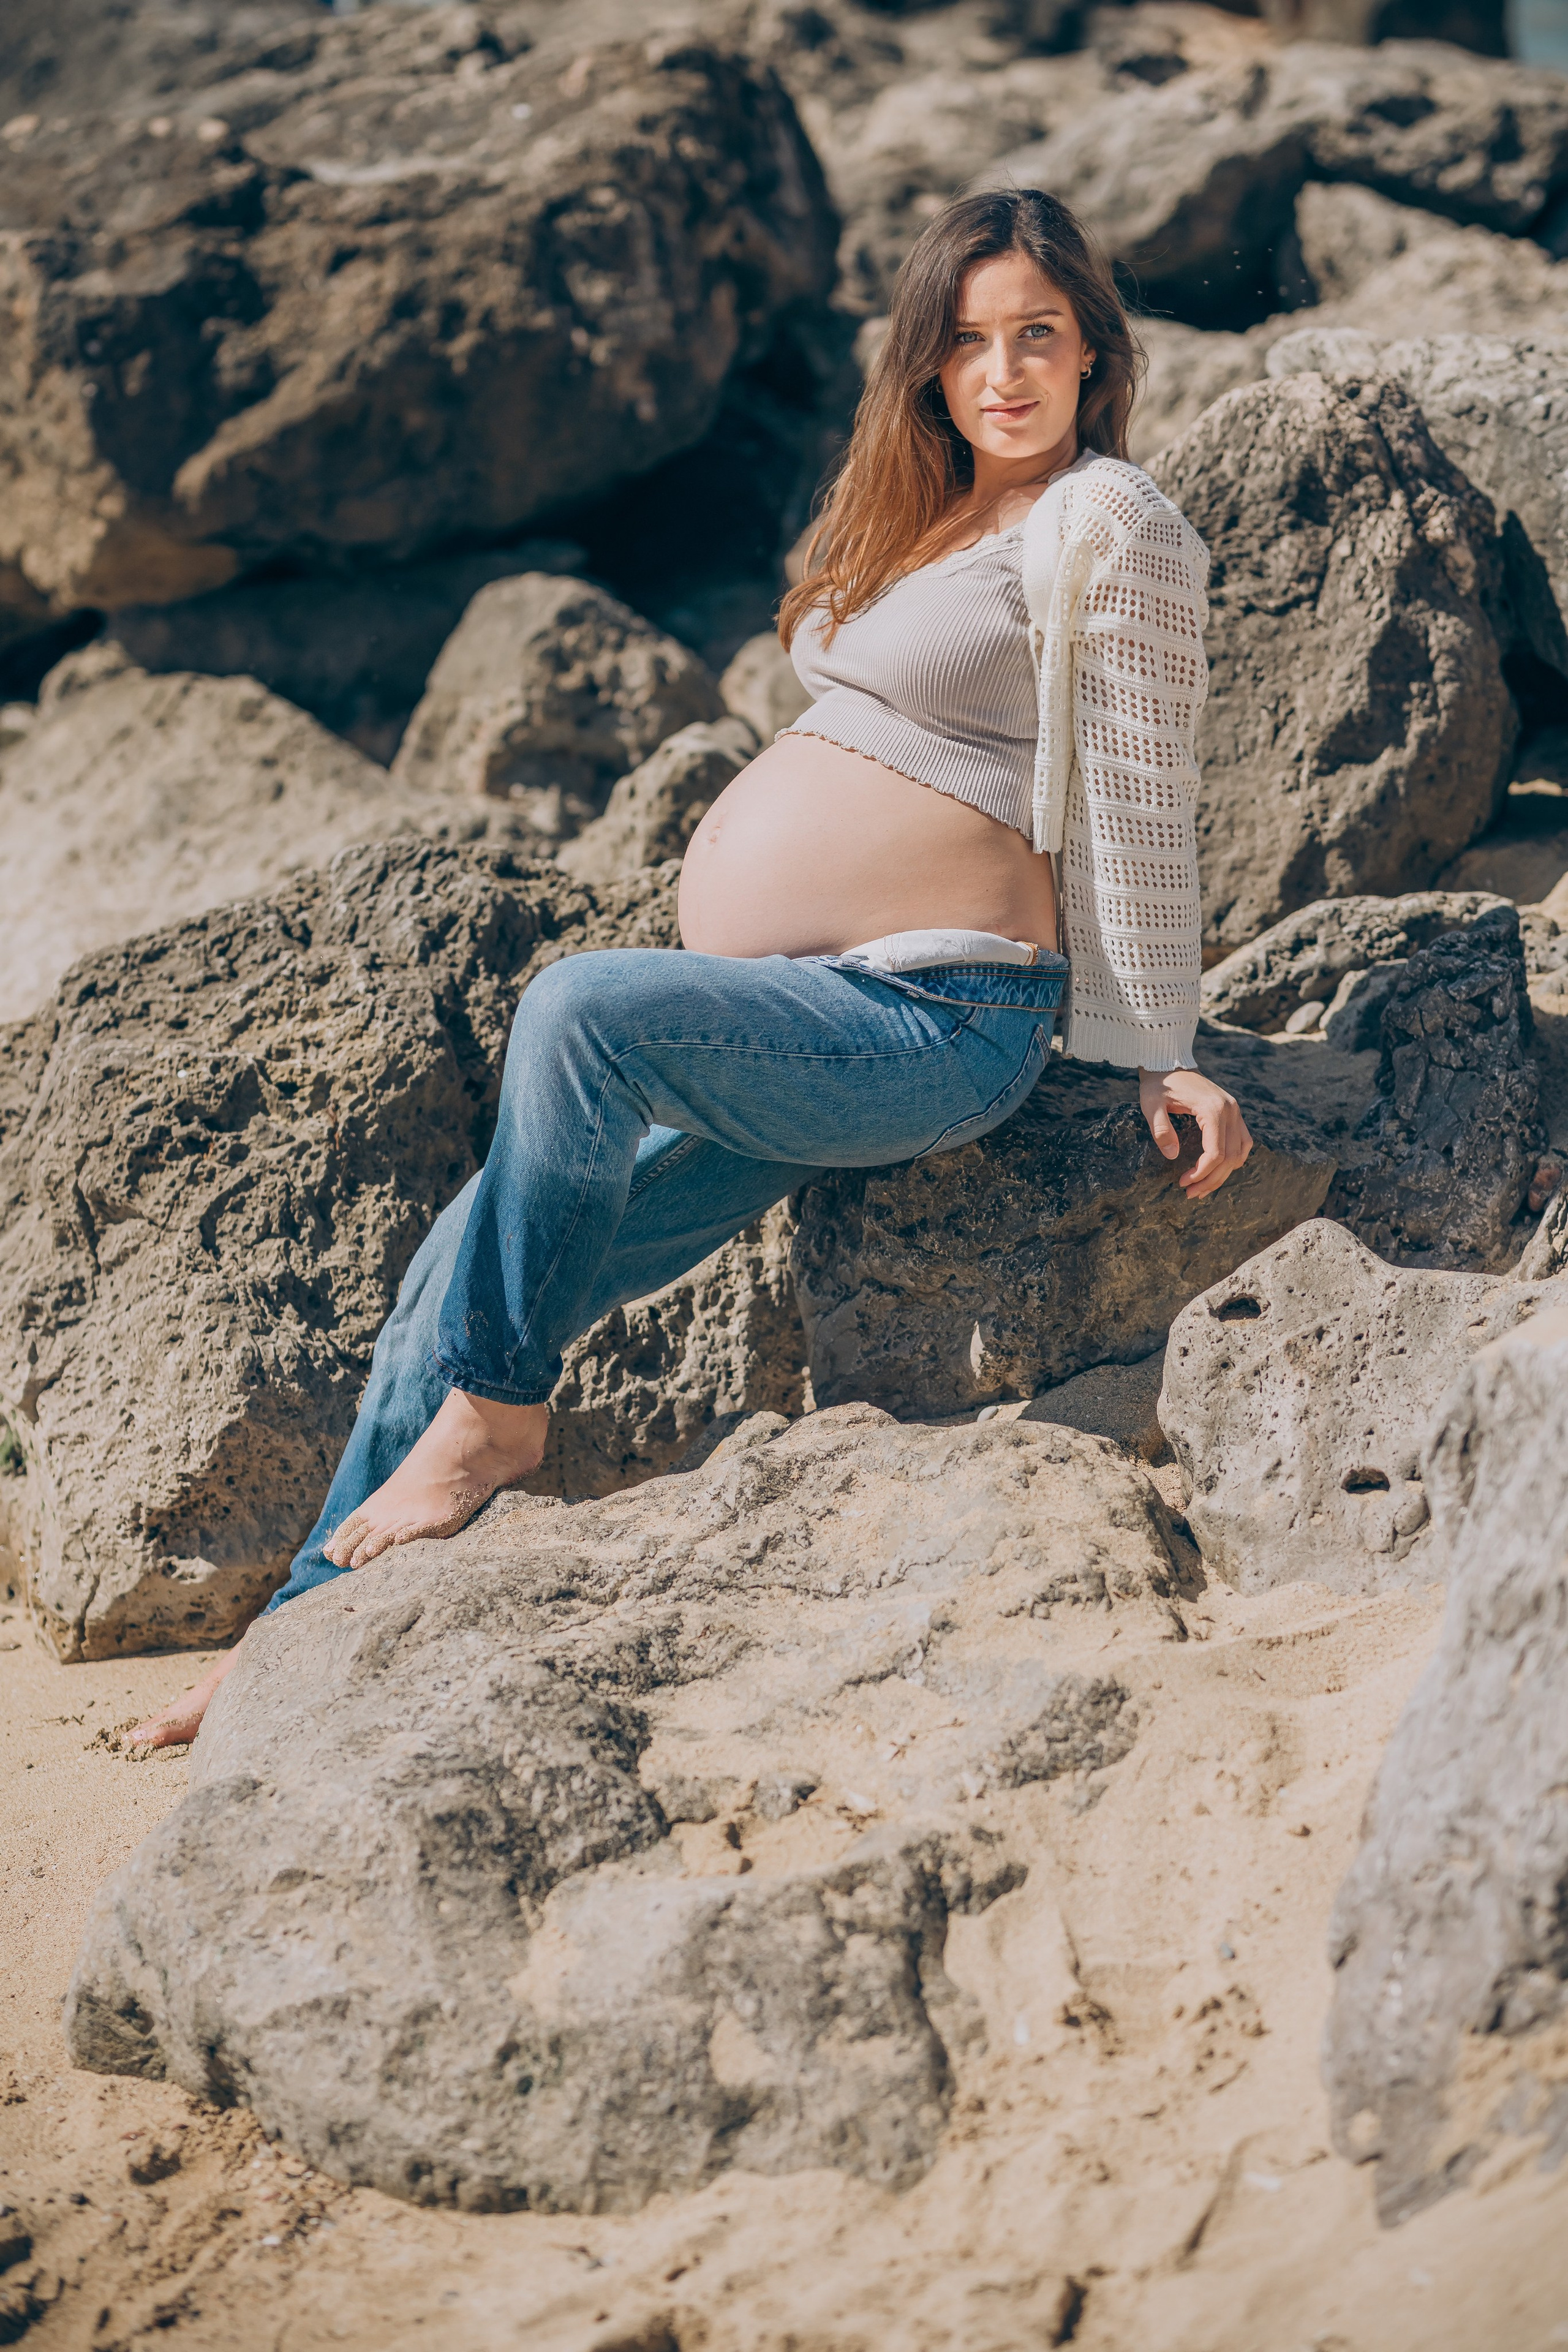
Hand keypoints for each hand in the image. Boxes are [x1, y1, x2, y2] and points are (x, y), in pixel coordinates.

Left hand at [1139, 1066, 1252, 1200]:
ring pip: (1240, 1153)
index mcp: (1213, 1109)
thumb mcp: (1151, 1104)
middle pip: (1230, 1157)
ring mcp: (1235, 1111)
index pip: (1216, 1152)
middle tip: (1190, 1193)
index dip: (1202, 1173)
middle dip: (1211, 1180)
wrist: (1170, 1061)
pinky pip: (1242, 1142)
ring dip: (1223, 1174)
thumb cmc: (1159, 1083)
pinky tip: (1217, 1170)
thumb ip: (1160, 1129)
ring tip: (1201, 1188)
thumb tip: (1172, 1156)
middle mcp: (1230, 1110)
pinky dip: (1233, 1159)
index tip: (1183, 1183)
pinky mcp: (1233, 1112)